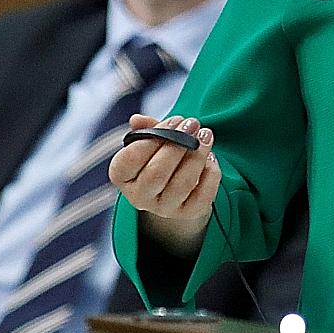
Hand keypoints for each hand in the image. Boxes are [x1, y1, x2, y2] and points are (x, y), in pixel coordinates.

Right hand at [108, 114, 219, 256]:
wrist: (174, 186)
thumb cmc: (158, 156)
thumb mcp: (149, 141)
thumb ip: (146, 129)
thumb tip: (137, 119)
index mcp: (122, 176)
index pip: (130, 158)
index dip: (154, 136)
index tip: (176, 120)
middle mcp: (139, 196)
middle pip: (157, 172)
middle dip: (179, 143)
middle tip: (194, 124)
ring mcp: (163, 208)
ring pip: (183, 183)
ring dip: (198, 155)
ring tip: (206, 136)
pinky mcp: (188, 212)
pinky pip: (203, 195)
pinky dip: (211, 173)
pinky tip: (211, 158)